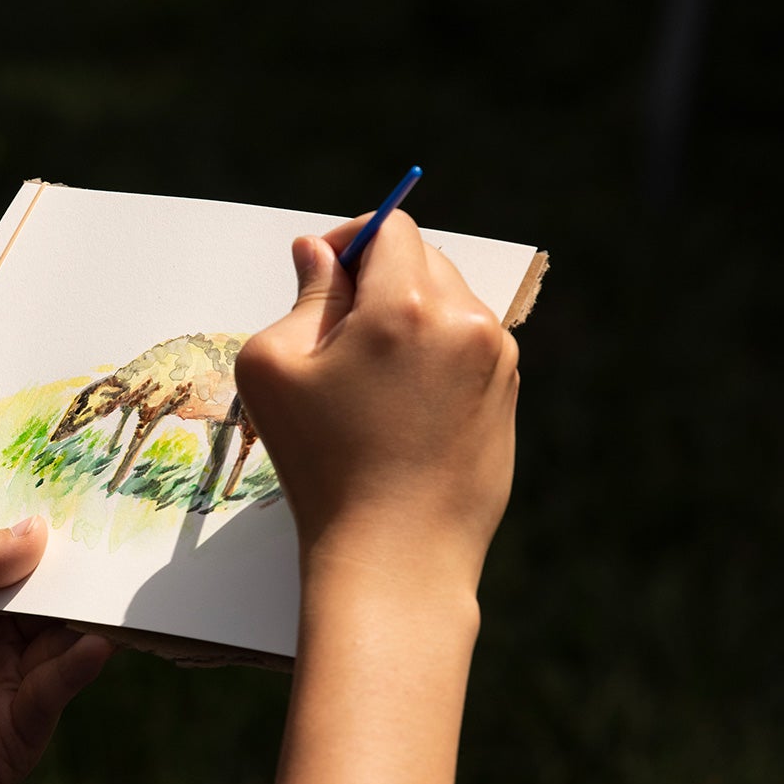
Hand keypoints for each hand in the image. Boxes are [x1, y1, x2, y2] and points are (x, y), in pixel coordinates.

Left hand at [0, 520, 112, 783]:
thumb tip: (40, 530)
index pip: (23, 558)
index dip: (54, 533)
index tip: (96, 496)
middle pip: (57, 597)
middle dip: (89, 569)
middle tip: (131, 533)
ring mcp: (9, 686)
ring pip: (68, 640)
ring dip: (95, 613)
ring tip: (122, 586)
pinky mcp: (15, 735)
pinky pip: (54, 693)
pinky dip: (78, 667)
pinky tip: (91, 642)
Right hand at [232, 211, 518, 593]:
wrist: (395, 556)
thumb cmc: (323, 464)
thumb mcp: (276, 367)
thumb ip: (304, 293)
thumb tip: (320, 251)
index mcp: (407, 303)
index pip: (390, 227)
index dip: (349, 239)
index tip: (321, 274)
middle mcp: (465, 321)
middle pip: (423, 259)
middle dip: (378, 278)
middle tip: (335, 334)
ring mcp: (496, 361)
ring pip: (448, 304)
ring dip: (408, 318)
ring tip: (368, 383)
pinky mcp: (507, 398)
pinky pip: (467, 349)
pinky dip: (433, 358)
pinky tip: (399, 411)